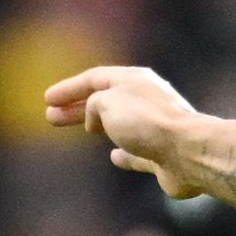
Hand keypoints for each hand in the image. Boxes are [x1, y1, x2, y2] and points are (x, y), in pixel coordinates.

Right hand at [45, 66, 210, 197]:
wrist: (188, 153)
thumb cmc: (148, 122)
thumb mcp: (108, 101)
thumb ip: (93, 105)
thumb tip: (95, 122)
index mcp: (135, 81)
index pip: (95, 79)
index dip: (69, 89)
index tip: (47, 100)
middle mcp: (146, 101)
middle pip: (105, 101)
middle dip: (77, 108)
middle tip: (51, 117)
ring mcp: (156, 129)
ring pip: (121, 125)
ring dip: (99, 126)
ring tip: (83, 131)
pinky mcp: (162, 156)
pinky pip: (139, 153)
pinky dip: (126, 155)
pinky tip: (115, 157)